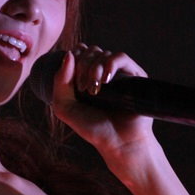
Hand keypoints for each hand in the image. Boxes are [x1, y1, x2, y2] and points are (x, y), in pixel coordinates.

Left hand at [51, 44, 158, 160]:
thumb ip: (60, 82)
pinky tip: (106, 79)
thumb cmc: (93, 128)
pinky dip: (110, 64)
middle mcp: (102, 72)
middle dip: (82, 66)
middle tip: (83, 89)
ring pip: (103, 53)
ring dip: (94, 68)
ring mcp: (118, 73)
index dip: (73, 60)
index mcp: (85, 76)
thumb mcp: (65, 108)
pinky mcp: (134, 75)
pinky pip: (121, 57)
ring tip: (94, 90)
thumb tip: (69, 54)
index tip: (73, 82)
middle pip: (89, 51)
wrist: (118, 143)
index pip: (78, 53)